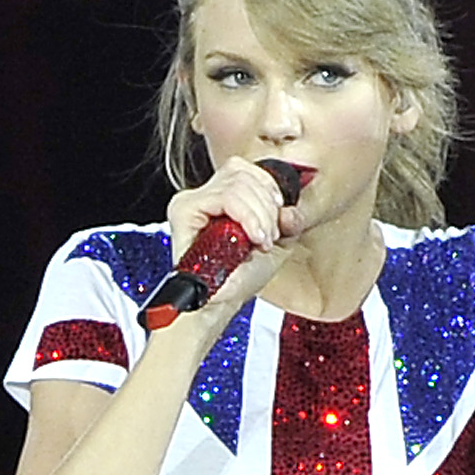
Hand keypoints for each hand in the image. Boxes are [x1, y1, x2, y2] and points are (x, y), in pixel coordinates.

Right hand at [163, 156, 298, 336]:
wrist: (220, 305)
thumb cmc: (242, 279)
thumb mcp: (276, 245)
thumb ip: (286, 221)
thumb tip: (289, 207)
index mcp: (221, 196)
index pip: (246, 169)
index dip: (268, 190)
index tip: (276, 222)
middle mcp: (204, 194)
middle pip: (243, 173)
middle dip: (267, 207)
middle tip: (268, 238)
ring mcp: (192, 200)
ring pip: (237, 183)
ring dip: (259, 214)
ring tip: (260, 241)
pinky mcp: (184, 209)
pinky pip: (225, 197)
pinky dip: (247, 216)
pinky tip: (253, 238)